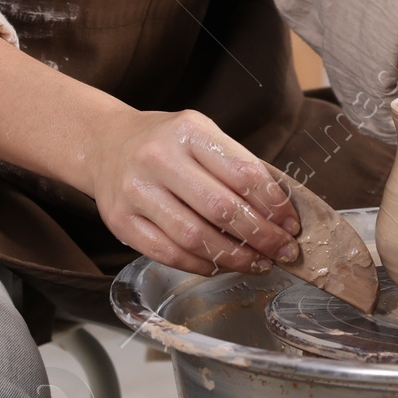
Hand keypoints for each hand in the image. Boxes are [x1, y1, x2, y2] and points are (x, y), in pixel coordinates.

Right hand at [88, 105, 301, 276]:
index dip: (274, 204)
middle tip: (284, 252)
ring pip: (195, 238)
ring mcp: (136, 192)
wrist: (105, 145)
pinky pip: (169, 254)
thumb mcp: (202, 134)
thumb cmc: (166, 142)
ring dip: (234, 258)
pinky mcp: (121, 222)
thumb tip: (280, 210)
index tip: (292, 225)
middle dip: (261, 237)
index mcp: (188, 131)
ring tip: (258, 264)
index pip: (242, 173)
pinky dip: (201, 265)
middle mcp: (158, 159)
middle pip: (221, 209)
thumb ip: (237, 166)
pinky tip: (221, 265)